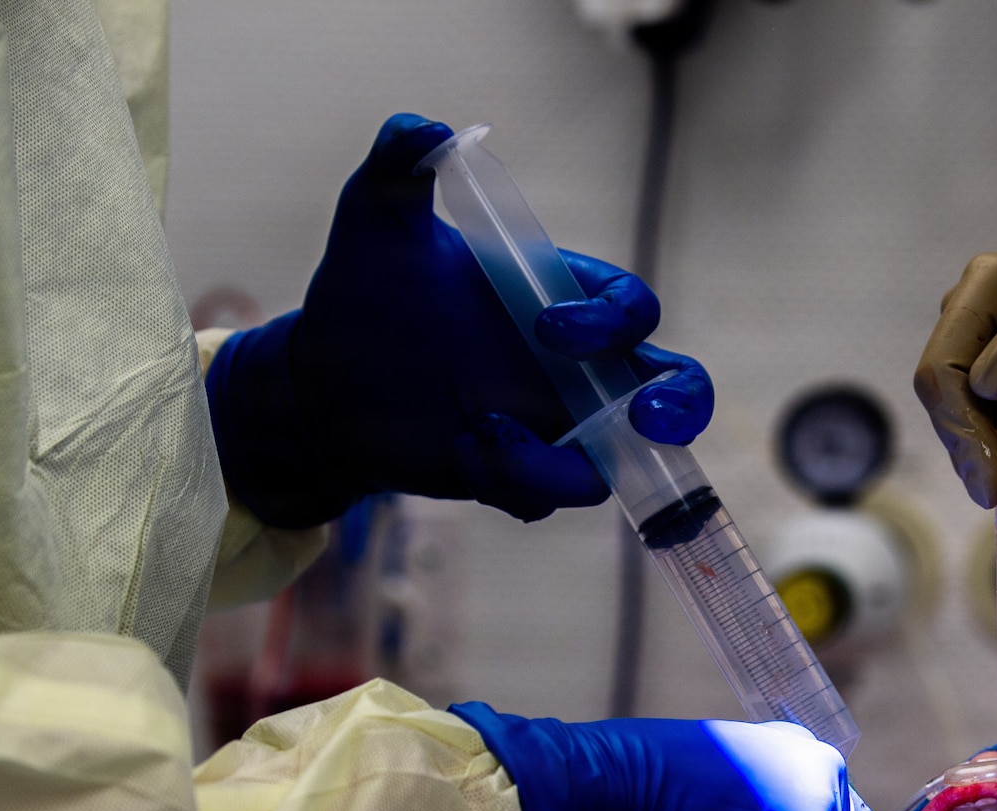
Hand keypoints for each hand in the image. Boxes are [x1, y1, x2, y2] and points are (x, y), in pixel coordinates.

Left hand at [206, 114, 713, 528]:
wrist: (319, 380)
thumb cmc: (363, 293)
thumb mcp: (376, 221)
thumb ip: (402, 166)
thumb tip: (424, 128)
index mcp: (560, 300)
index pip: (629, 313)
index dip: (610, 322)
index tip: (548, 325)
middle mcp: (572, 369)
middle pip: (667, 390)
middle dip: (676, 404)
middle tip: (649, 418)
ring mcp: (549, 427)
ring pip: (611, 461)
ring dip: (566, 463)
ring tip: (492, 441)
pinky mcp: (516, 477)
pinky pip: (544, 495)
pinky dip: (516, 479)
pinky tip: (462, 449)